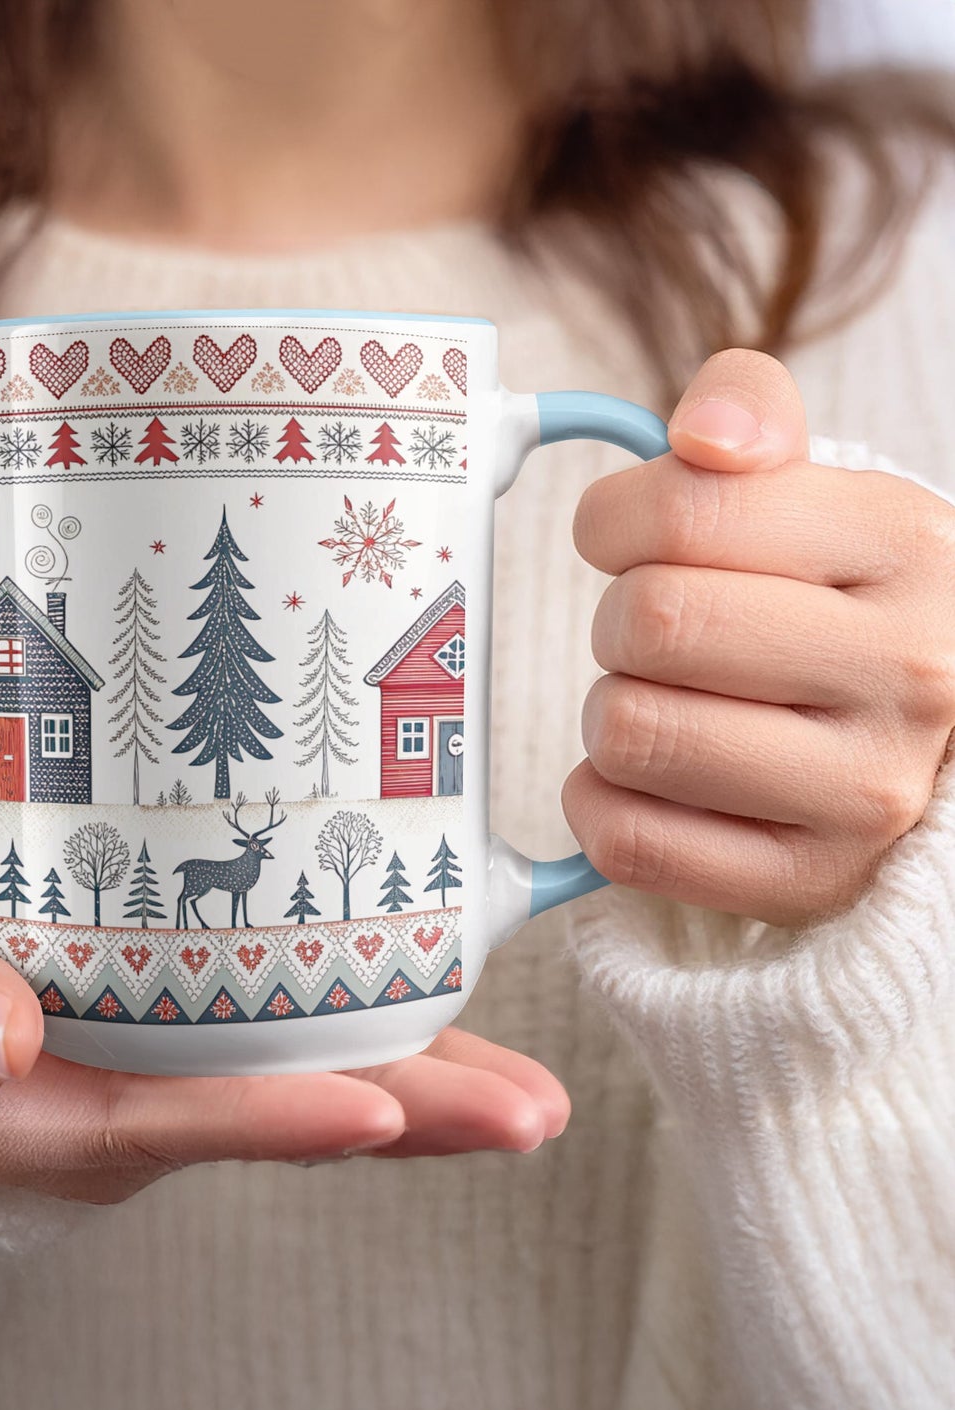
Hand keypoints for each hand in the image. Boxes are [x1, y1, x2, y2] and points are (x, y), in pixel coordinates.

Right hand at [0, 841, 569, 1203]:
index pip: (153, 1124)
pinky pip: (270, 1046)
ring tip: (529, 1094)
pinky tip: (442, 1022)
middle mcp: (99, 1113)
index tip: (373, 1110)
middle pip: (258, 1120)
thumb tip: (0, 1033)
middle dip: (397, 1120)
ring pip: (286, 1090)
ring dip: (411, 1091)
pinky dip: (360, 1037)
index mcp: (16, 1111)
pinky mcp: (162, 1039)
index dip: (264, 1122)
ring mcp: (138, 1079)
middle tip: (526, 1114)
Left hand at [566, 349, 954, 929]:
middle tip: (653, 633)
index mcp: (905, 543)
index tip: (626, 540)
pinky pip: (628, 840)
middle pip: (648, 624)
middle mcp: (909, 671)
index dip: (612, 521)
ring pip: (629, 733)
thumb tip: (701, 435)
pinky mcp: (808, 881)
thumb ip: (748, 413)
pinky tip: (646, 779)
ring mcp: (866, 792)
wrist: (924, 734)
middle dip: (617, 620)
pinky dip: (601, 802)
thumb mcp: (816, 489)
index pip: (683, 512)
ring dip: (611, 712)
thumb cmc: (835, 600)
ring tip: (663, 703)